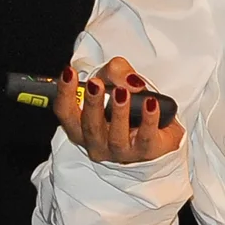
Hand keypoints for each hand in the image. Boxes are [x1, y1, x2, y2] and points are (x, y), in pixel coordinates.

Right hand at [51, 56, 184, 164]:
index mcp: (81, 127)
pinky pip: (146, 137)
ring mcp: (120, 152)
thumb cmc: (129, 103)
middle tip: (95, 84)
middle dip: (91, 104)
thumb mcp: (115, 79)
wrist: (160, 122)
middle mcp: (97, 143)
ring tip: (122, 92)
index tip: (69, 73)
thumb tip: (129, 81)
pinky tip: (151, 103)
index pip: (65, 113)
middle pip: (89, 127)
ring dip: (118, 113)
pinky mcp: (146, 151)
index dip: (64, 93)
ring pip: (116, 137)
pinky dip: (149, 119)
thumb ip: (116, 72)